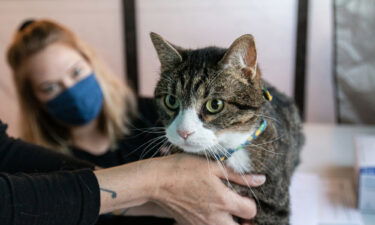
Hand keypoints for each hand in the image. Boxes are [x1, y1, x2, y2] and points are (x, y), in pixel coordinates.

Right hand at [150, 154, 265, 224]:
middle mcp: (215, 218)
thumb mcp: (213, 167)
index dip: (250, 203)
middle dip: (243, 221)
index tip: (243, 195)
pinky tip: (208, 212)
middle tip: (237, 210)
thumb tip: (260, 180)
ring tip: (223, 210)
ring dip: (228, 223)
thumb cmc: (183, 169)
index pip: (251, 211)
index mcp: (224, 201)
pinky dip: (213, 224)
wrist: (156, 181)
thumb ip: (239, 177)